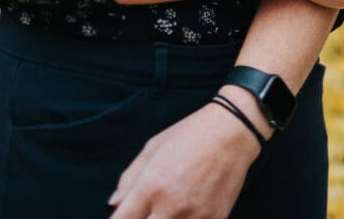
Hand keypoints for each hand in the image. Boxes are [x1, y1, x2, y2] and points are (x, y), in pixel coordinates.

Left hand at [108, 101, 258, 217]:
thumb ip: (129, 178)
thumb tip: (113, 204)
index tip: (121, 217)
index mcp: (151, 186)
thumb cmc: (188, 135)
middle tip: (146, 212)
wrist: (230, 134)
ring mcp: (194, 217)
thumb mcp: (152, 148)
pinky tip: (186, 210)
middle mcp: (170, 206)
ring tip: (166, 209)